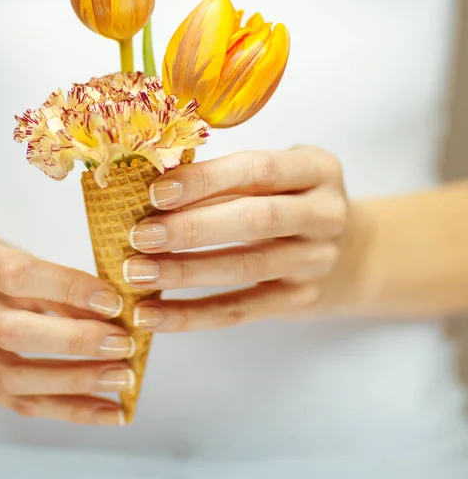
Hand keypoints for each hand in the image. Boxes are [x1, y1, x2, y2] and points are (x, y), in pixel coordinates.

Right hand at [0, 228, 133, 424]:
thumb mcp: (14, 249)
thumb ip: (52, 276)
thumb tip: (110, 308)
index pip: (15, 274)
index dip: (67, 288)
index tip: (112, 302)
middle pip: (9, 332)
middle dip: (74, 341)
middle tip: (122, 344)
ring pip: (9, 376)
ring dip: (74, 382)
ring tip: (120, 379)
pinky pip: (13, 402)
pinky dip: (64, 408)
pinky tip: (103, 408)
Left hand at [124, 147, 364, 331]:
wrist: (348, 251)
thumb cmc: (289, 201)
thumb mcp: (275, 177)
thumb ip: (227, 179)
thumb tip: (151, 191)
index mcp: (317, 169)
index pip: (259, 170)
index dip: (206, 180)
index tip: (156, 192)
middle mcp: (325, 214)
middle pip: (256, 220)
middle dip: (192, 228)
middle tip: (141, 236)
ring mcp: (317, 261)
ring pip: (245, 268)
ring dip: (185, 272)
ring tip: (137, 273)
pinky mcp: (300, 300)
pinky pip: (239, 310)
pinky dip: (191, 314)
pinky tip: (152, 315)